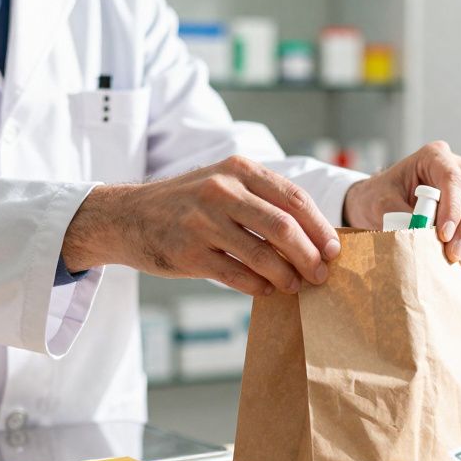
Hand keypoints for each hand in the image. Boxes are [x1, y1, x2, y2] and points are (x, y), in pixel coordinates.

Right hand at [62, 156, 340, 295]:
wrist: (126, 216)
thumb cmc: (186, 203)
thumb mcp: (223, 183)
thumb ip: (262, 200)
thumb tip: (313, 234)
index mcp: (238, 169)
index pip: (294, 199)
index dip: (320, 228)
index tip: (334, 251)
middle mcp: (221, 191)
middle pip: (284, 227)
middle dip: (310, 255)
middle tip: (321, 274)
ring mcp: (203, 222)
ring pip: (262, 255)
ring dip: (287, 276)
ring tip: (296, 285)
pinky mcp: (188, 253)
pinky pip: (237, 276)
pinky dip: (259, 287)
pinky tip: (268, 290)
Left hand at [342, 141, 460, 264]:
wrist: (379, 204)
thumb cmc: (379, 196)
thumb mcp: (379, 202)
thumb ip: (397, 214)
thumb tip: (419, 233)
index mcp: (434, 156)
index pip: (453, 179)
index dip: (453, 208)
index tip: (444, 234)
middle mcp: (458, 167)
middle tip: (454, 253)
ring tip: (457, 258)